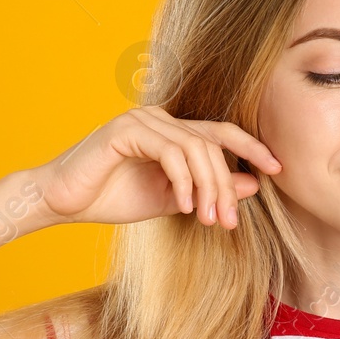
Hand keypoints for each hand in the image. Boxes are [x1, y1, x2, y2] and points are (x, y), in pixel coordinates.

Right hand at [33, 105, 282, 229]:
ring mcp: (142, 120)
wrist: (62, 202)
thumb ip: (208, 190)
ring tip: (209, 219)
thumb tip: (252, 185)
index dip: (252, 147)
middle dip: (227, 184)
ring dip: (208, 186)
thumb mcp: (172, 200)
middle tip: (230, 221)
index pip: (221, 133)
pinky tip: (183, 206)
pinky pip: (170, 152)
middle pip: (213, 143)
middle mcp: (160, 118)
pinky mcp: (125, 129)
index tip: (277, 169)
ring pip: (195, 148)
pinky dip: (183, 180)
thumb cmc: (112, 198)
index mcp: (172, 131)